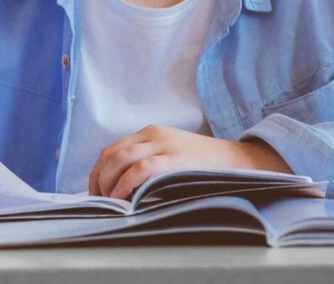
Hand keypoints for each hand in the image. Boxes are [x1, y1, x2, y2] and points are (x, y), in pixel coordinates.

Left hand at [88, 125, 291, 199]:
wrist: (238, 160)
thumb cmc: (203, 165)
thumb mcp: (171, 154)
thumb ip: (148, 162)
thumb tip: (120, 186)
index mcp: (150, 132)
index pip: (112, 149)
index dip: (97, 171)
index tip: (95, 191)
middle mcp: (153, 134)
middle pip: (111, 153)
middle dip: (99, 178)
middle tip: (99, 200)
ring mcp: (165, 145)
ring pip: (121, 159)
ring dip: (108, 182)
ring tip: (108, 202)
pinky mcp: (175, 158)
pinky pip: (141, 168)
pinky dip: (126, 183)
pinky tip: (122, 198)